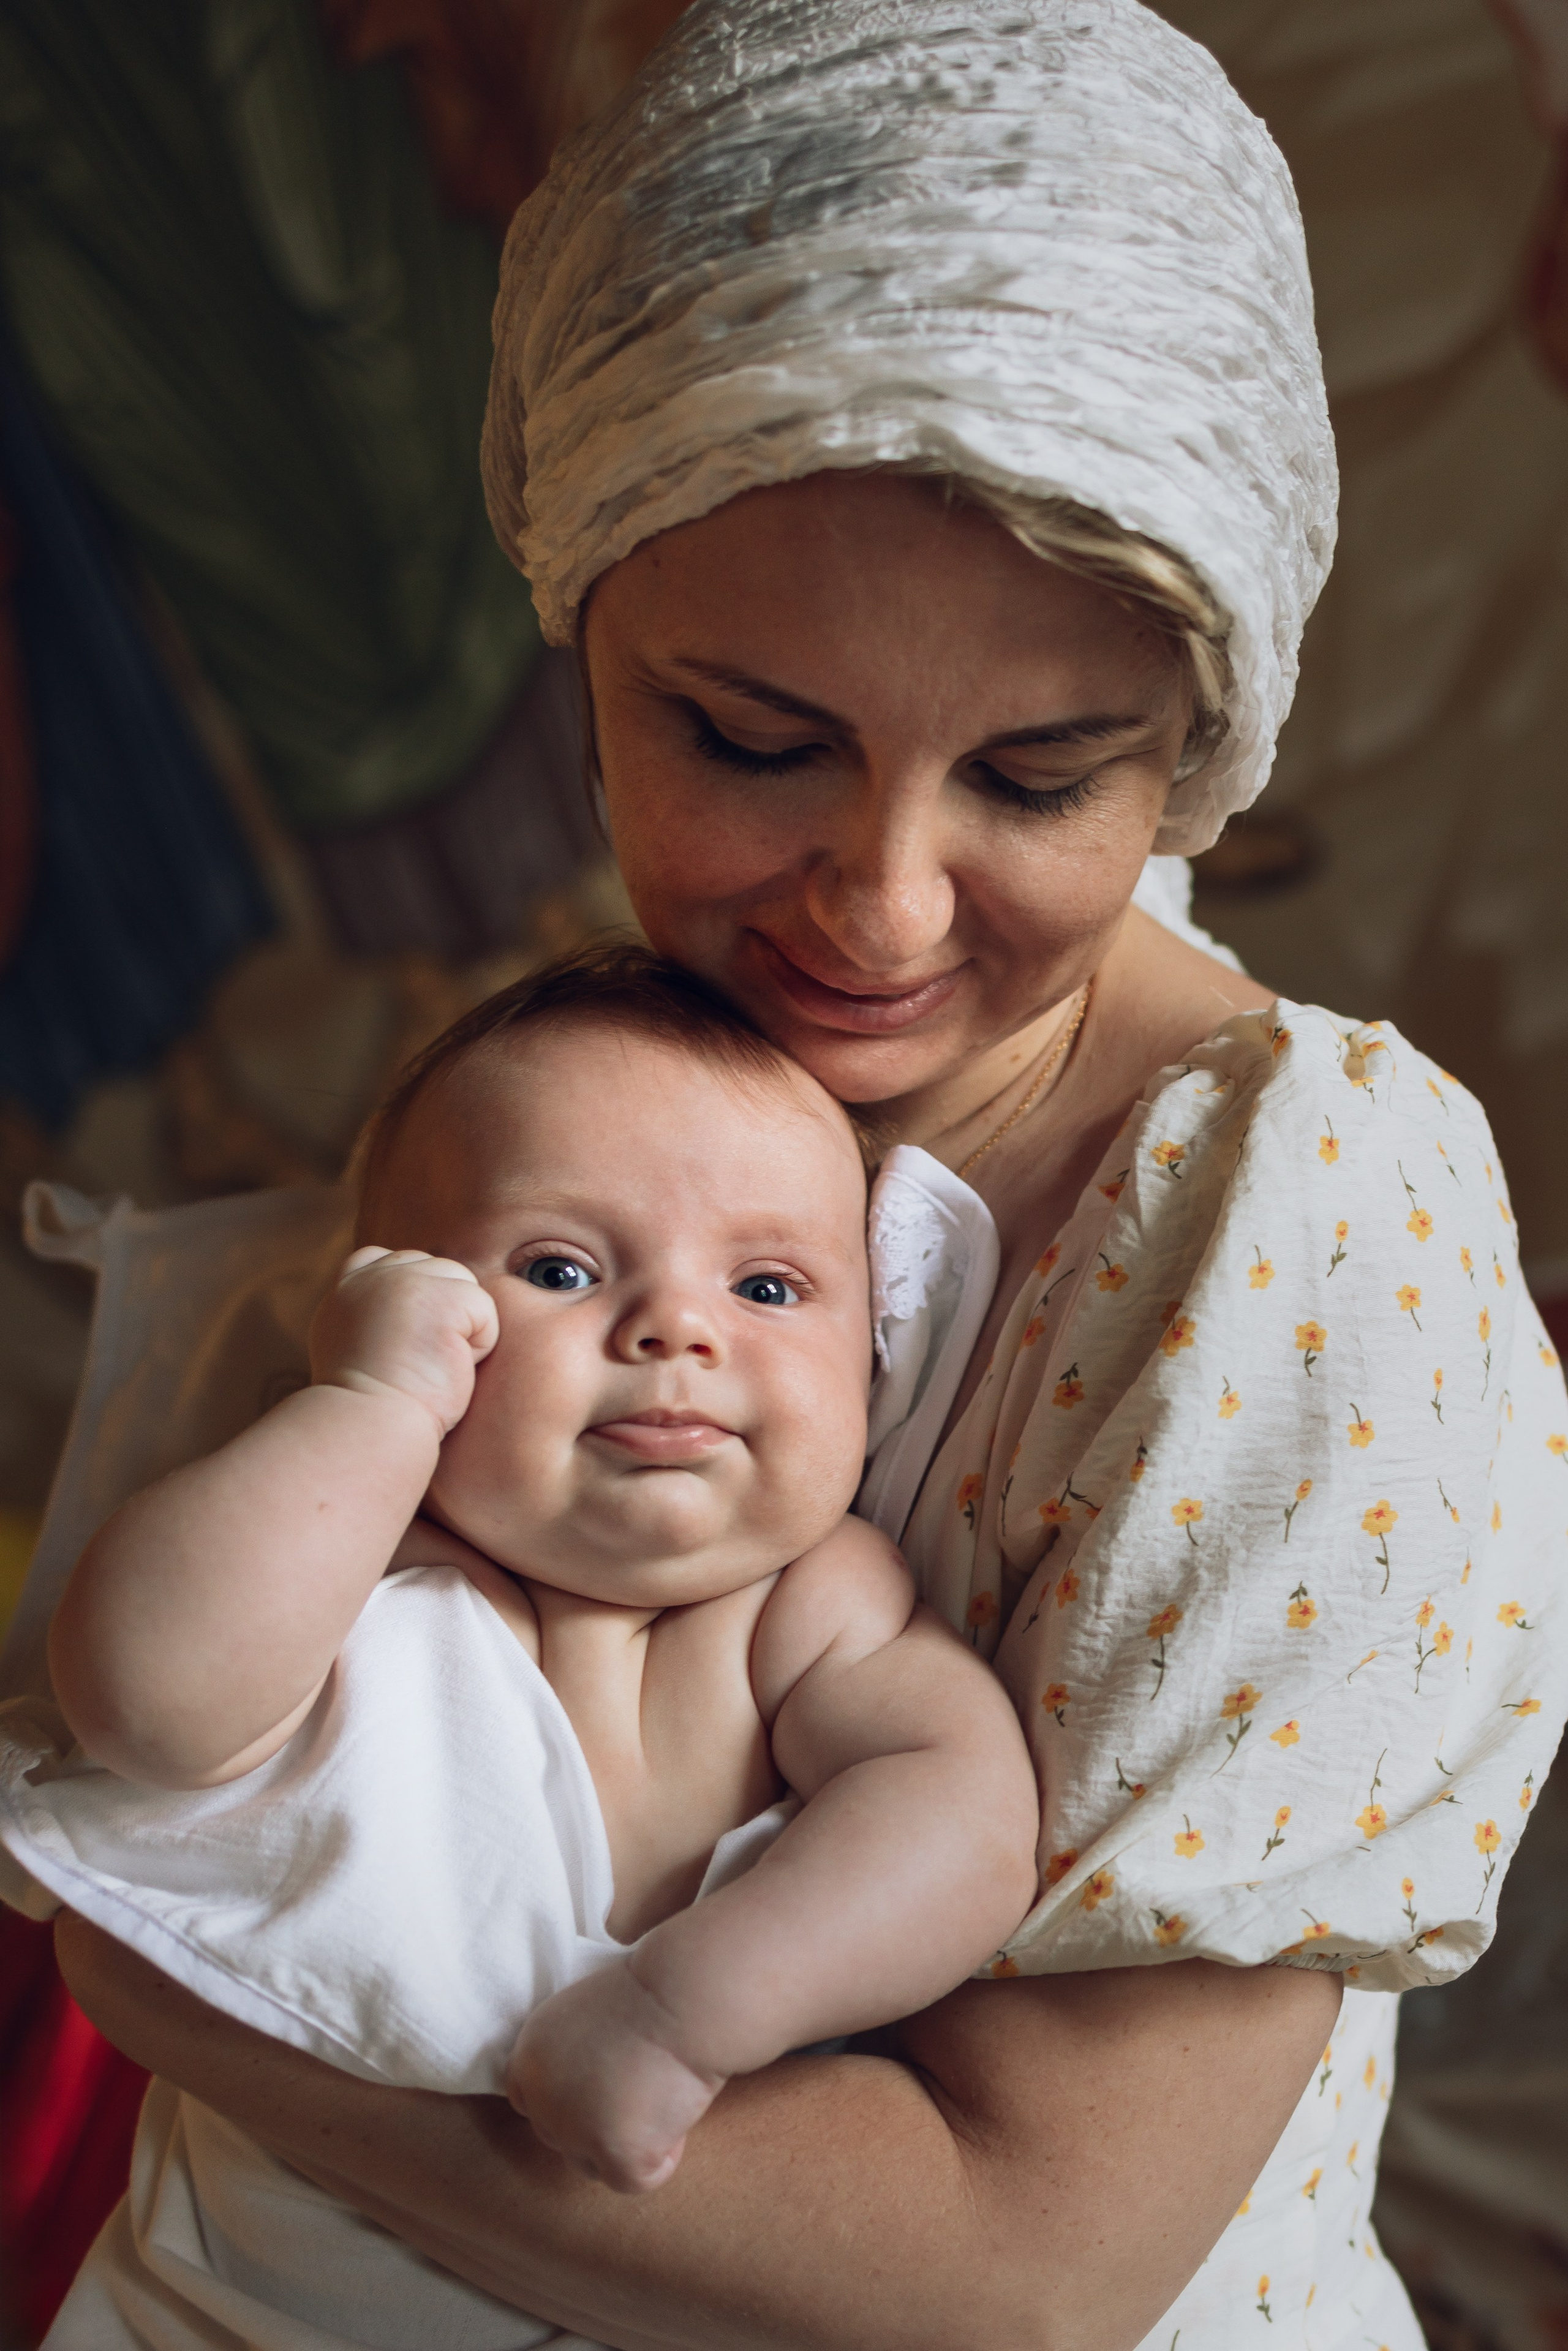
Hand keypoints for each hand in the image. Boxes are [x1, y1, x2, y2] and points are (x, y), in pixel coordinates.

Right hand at [309, 1247, 499, 1437]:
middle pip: (438, 1271)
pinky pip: (484, 1311)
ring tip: (429, 1367)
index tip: (408, 1340)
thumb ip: (375, 1317)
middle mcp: (373, 1276)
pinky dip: (477, 1347)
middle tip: (418, 1362)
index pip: (390, 1260)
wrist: (370, 1429)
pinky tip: (446, 1370)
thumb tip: (414, 1308)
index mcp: (347, 1290)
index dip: (413, 1293)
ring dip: (461, 1331)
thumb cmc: (370, 1410)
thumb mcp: (353, 1350)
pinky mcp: (443, 1298)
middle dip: (443, 1314)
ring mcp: (406, 1281)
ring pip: (464, 1286)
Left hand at [506, 1962, 724, 2195]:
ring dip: (626, 2144)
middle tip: (641, 2088)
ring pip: (594, 2166)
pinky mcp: (615, 2156)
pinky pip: (636, 2180)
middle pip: (562, 2139)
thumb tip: (585, 2093)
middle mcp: (541, 2100)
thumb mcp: (587, 2013)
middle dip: (597, 2125)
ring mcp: (575, 2133)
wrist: (684, 1998)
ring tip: (660, 2097)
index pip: (530, 2101)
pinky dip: (663, 2156)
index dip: (567, 2101)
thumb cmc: (651, 1993)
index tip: (601, 2090)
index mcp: (530, 2058)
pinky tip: (676, 2112)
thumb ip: (570, 2056)